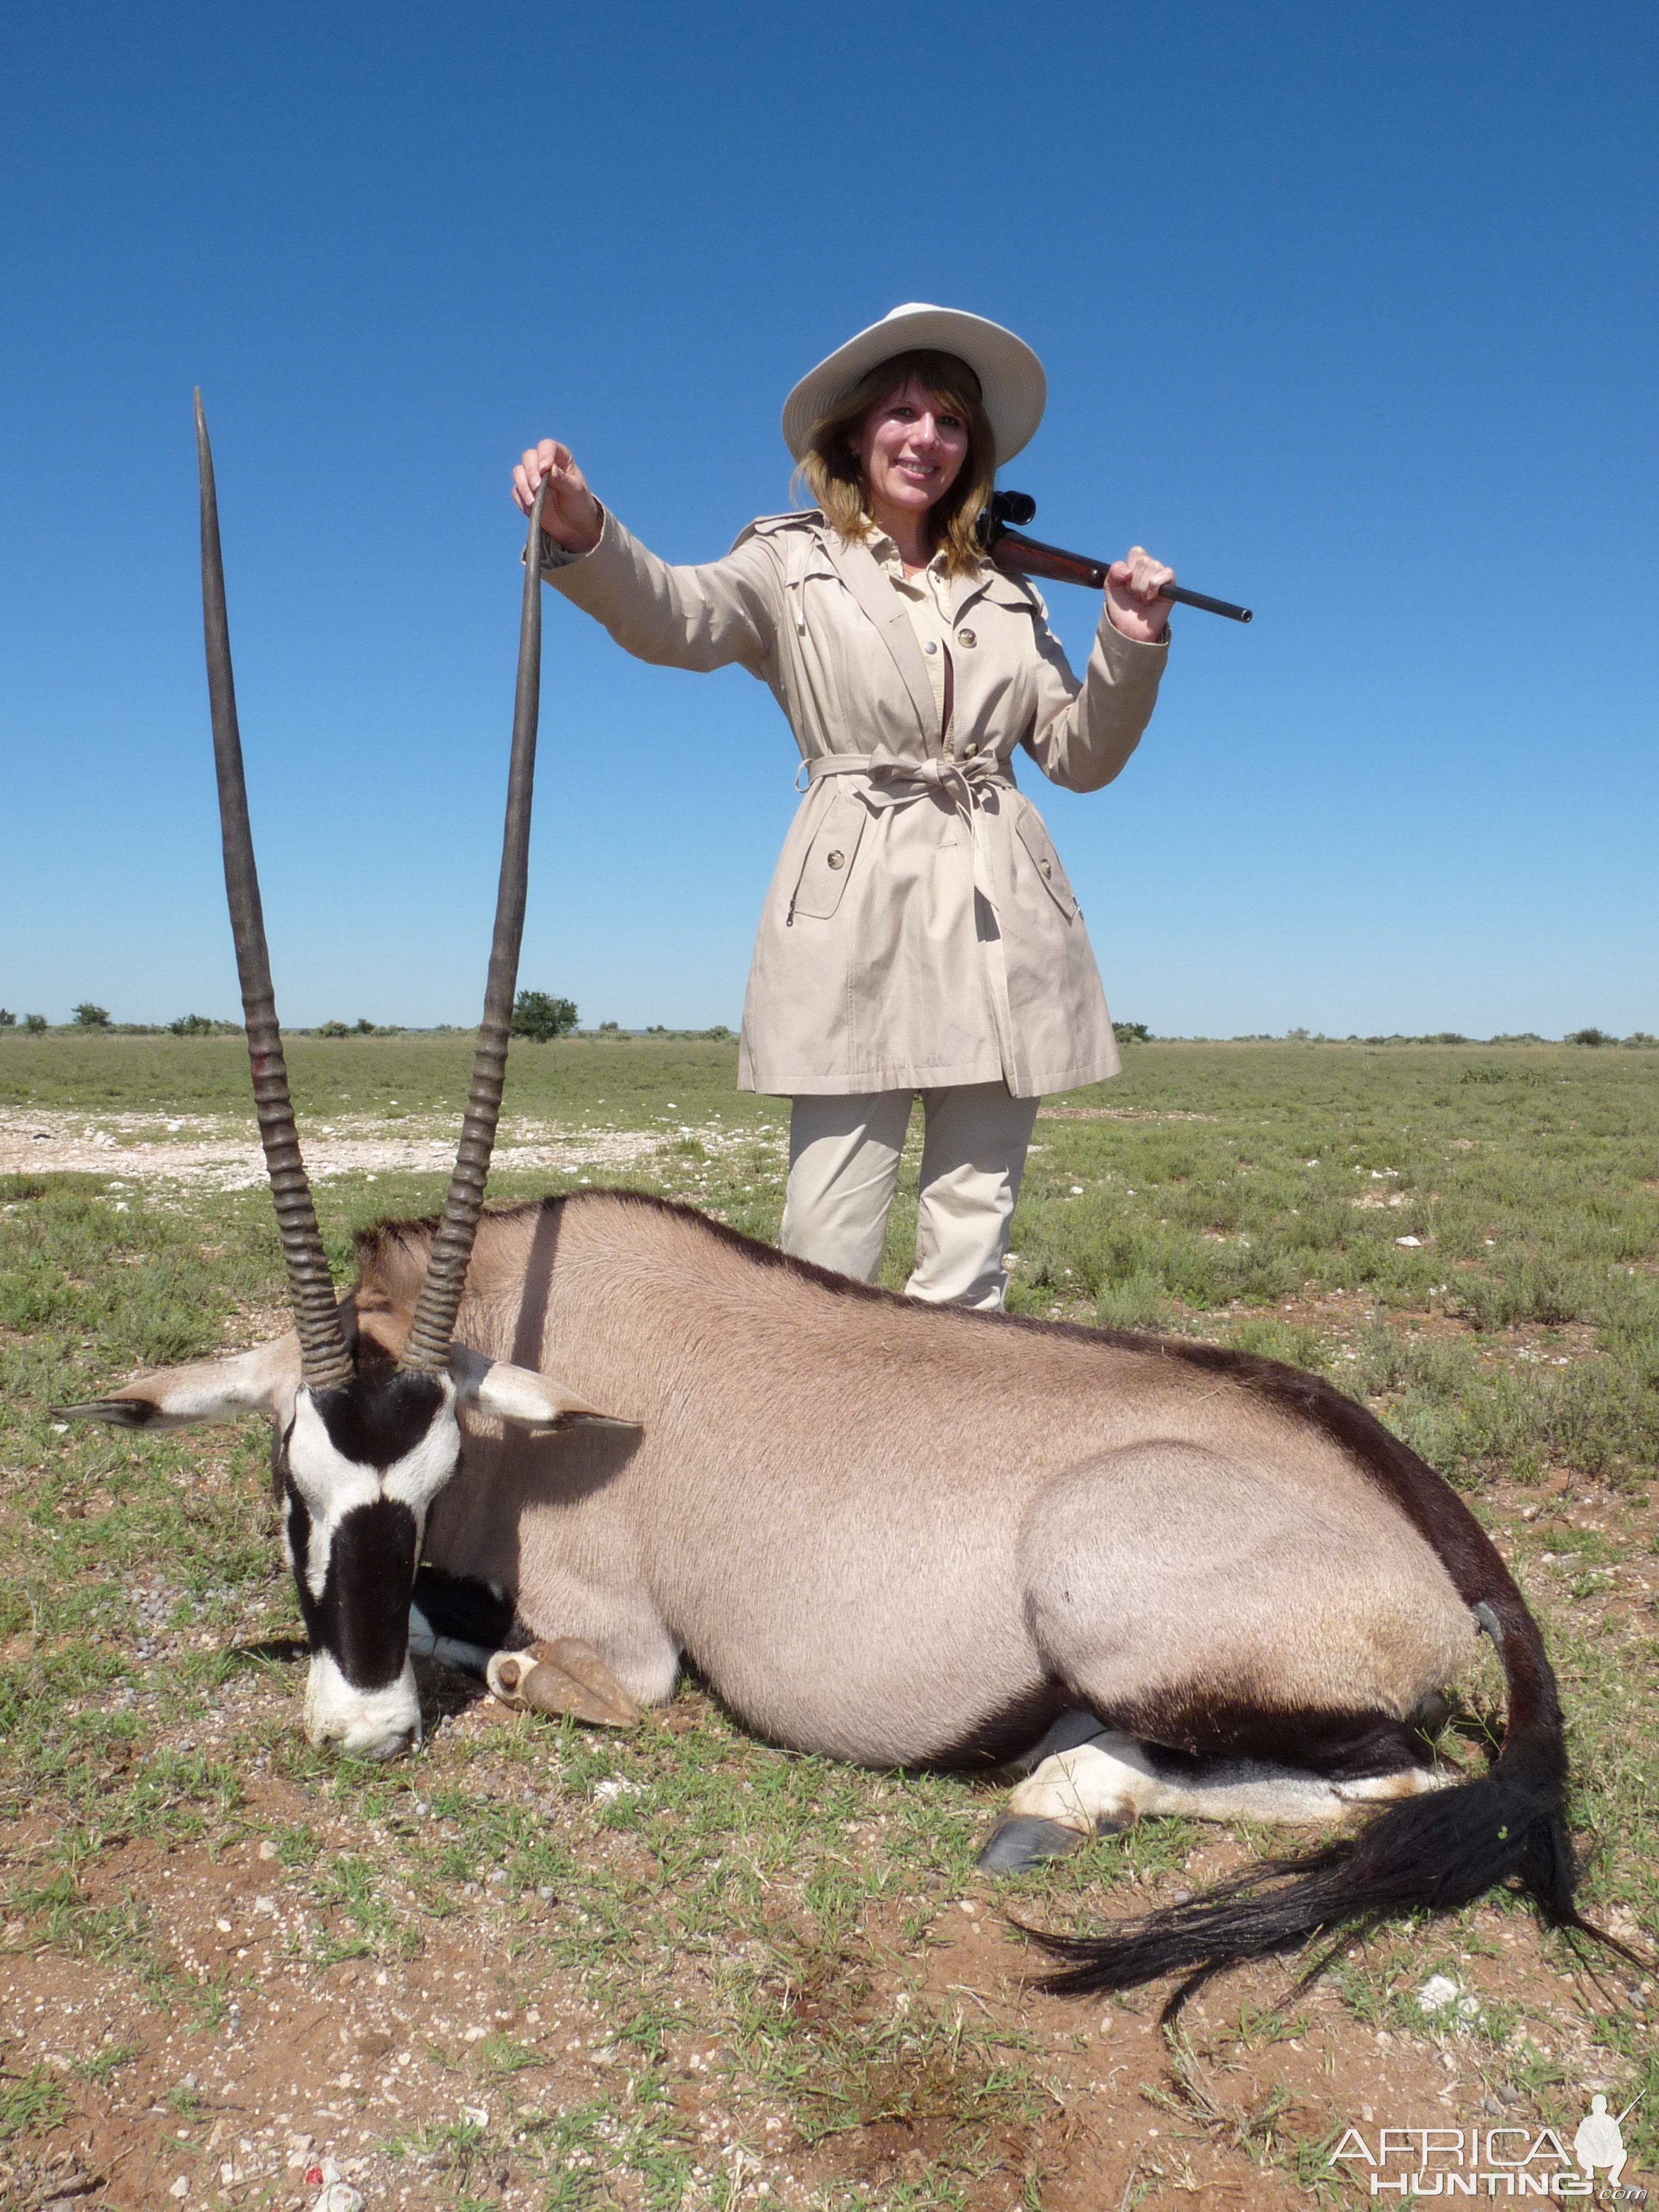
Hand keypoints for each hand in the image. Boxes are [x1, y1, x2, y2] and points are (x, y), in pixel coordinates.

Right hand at [512, 440, 602, 554]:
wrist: (575, 527)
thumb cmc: (580, 505)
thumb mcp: (576, 491)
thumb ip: (562, 479)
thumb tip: (549, 469)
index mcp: (560, 457)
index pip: (547, 447)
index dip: (544, 455)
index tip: (544, 469)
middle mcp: (544, 464)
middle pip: (529, 457)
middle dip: (530, 471)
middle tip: (537, 487)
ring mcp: (532, 478)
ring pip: (518, 472)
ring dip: (523, 485)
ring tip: (533, 501)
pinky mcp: (525, 494)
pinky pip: (516, 492)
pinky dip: (521, 499)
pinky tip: (532, 508)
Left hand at [1104, 546, 1173, 642]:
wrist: (1130, 629)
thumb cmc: (1122, 609)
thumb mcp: (1111, 587)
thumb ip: (1114, 571)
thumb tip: (1128, 572)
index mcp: (1137, 565)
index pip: (1137, 552)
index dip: (1128, 569)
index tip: (1125, 583)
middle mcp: (1151, 568)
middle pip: (1143, 561)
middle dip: (1134, 582)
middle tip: (1135, 596)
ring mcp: (1162, 576)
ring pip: (1152, 567)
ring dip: (1142, 588)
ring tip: (1143, 600)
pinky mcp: (1172, 585)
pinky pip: (1166, 573)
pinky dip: (1155, 587)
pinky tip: (1152, 599)